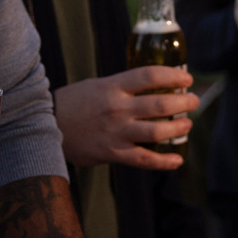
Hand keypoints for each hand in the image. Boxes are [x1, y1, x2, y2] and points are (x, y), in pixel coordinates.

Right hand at [54, 68, 200, 169]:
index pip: (149, 76)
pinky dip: (164, 162)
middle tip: (193, 102)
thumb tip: (154, 87)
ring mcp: (115, 132)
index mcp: (112, 86)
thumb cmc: (74, 103)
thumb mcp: (97, 85)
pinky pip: (144, 159)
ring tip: (187, 124)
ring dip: (178, 128)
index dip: (173, 76)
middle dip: (183, 103)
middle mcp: (116, 108)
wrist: (44, 125)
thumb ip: (123, 87)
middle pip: (159, 104)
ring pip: (157, 132)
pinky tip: (177, 160)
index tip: (188, 79)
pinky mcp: (112, 153)